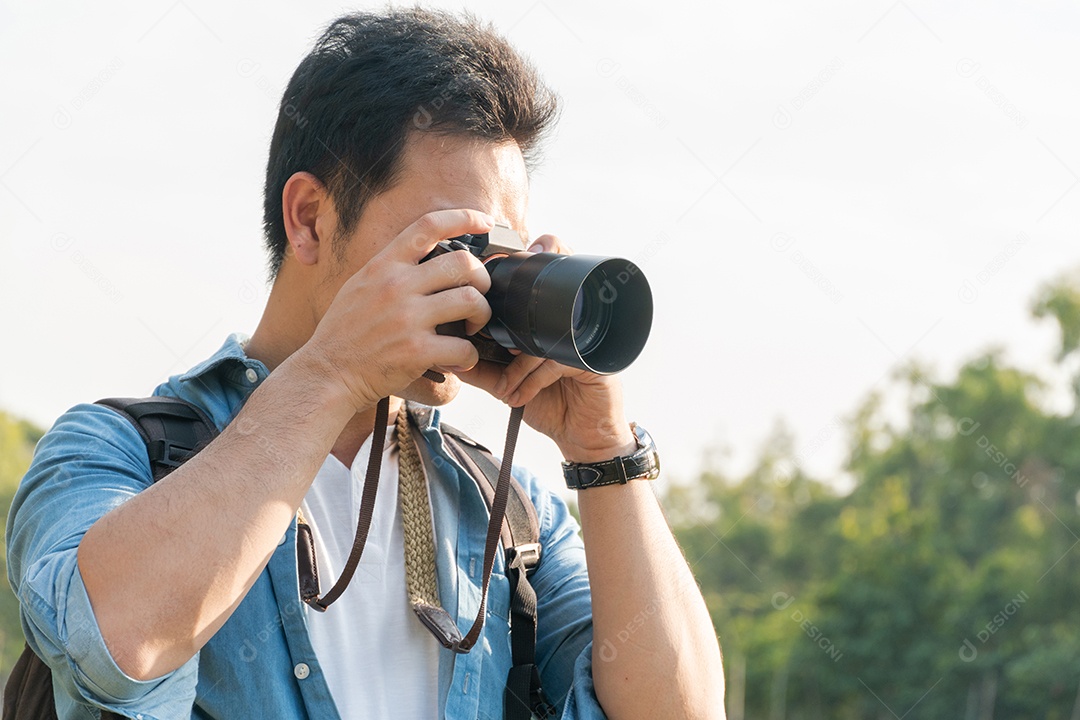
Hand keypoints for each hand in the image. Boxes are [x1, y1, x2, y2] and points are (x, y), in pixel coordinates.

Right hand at [302, 209, 495, 411]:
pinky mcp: (416, 351)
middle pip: (463, 262)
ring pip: (471, 300)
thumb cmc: (345, 332)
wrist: (326, 373)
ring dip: (482, 314)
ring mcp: (407, 318)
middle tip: (478, 296)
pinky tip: (460, 359)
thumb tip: (429, 255)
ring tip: (472, 327)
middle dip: (482, 279)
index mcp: (384, 265)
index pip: (429, 225)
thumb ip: (392, 268)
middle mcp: (396, 286)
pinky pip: (464, 347)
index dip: (464, 217)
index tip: (486, 222)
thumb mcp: (360, 285)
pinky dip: (469, 355)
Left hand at [456, 235, 637, 462]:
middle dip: (509, 336)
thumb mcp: (508, 384)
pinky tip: (519, 397)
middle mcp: (567, 324)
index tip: (484, 328)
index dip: (507, 304)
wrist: (581, 433)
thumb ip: (480, 369)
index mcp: (548, 323)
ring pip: (539, 340)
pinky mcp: (591, 360)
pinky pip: (554, 362)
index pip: (528, 298)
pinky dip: (530, 382)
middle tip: (494, 359)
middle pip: (534, 311)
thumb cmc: (548, 403)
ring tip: (504, 389)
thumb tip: (446, 357)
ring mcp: (582, 340)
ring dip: (516, 369)